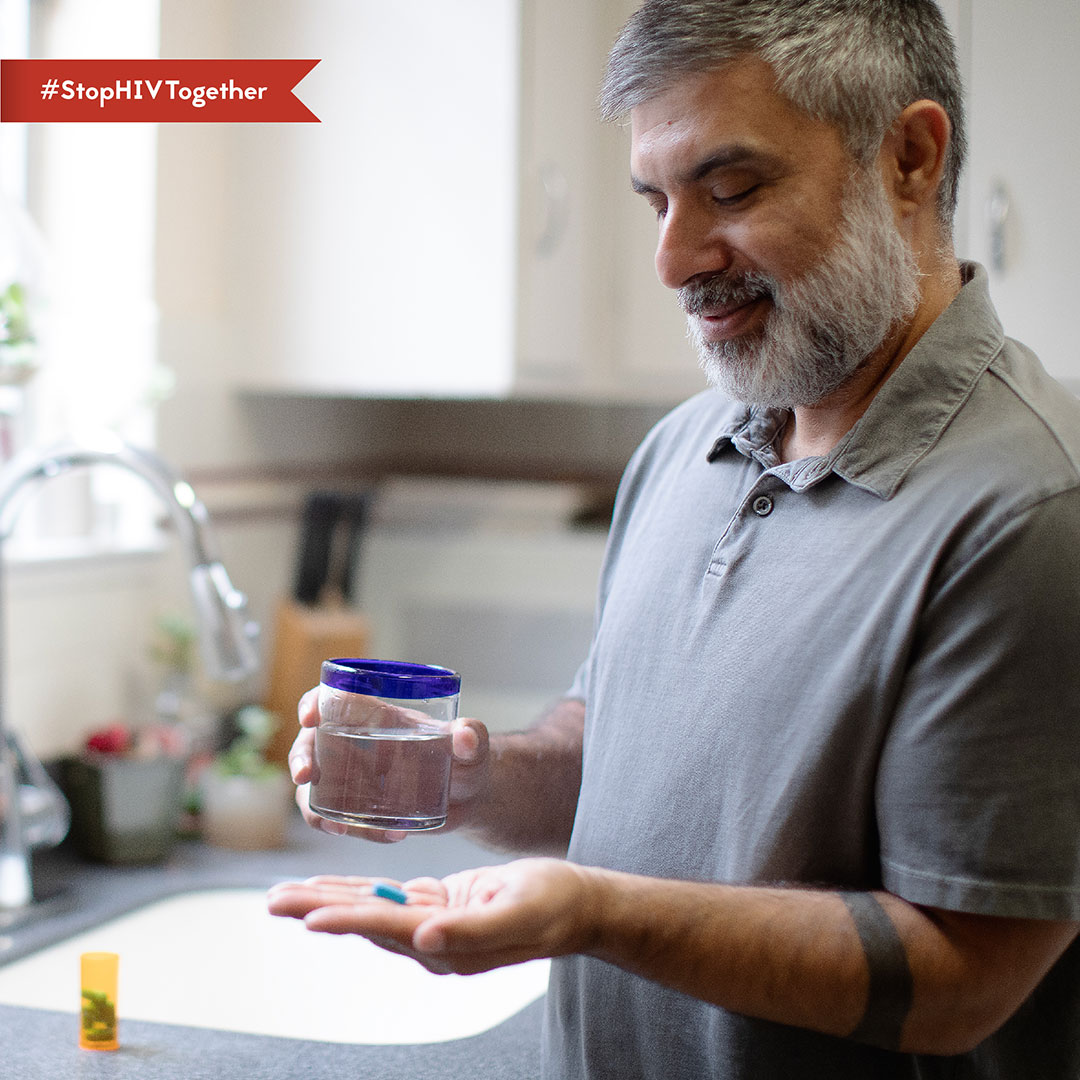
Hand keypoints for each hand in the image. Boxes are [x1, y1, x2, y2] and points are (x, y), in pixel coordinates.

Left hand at [266, 858, 597, 974]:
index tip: (307, 917)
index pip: (387, 930)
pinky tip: (332, 887)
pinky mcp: (440, 907)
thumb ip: (471, 930)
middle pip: (366, 922)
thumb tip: (424, 940)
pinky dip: (358, 891)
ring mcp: (434, 925)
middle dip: (318, 910)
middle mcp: (433, 941)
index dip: (347, 920)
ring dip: (328, 900)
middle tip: (274, 900)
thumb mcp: (517, 913)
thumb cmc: (552, 906)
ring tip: (287, 895)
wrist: (576, 905)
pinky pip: (390, 900)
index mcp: (449, 946)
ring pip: (371, 910)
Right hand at [287, 685, 493, 842]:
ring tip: (339, 828)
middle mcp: (357, 744)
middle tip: (306, 777)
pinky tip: (383, 836)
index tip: (310, 716)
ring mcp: (353, 778)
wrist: (469, 800)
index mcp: (378, 717)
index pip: (334, 699)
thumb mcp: (472, 749)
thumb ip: (473, 739)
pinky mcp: (357, 808)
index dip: (314, 702)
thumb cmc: (466, 761)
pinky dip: (345, 829)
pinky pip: (334, 817)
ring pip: (313, 786)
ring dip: (313, 806)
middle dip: (300, 757)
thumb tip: (466, 735)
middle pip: (311, 742)